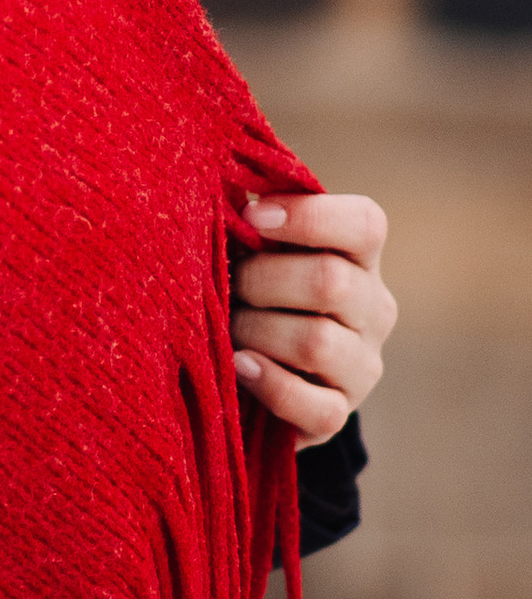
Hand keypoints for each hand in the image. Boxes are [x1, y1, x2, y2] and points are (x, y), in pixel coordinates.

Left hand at [232, 193, 394, 446]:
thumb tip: (224, 186)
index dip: (307, 216)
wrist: (256, 371)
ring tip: (226, 329)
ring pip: (317, 342)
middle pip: (330, 281)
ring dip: (256, 331)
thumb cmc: (251, 287)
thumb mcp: (258, 247)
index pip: (365, 224)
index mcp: (359, 256)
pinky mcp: (338, 412)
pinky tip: (240, 366)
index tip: (250, 216)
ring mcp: (362, 364)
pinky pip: (316, 407)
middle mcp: (374, 308)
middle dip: (261, 280)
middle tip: (228, 285)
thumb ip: (252, 219)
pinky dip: (270, 384)